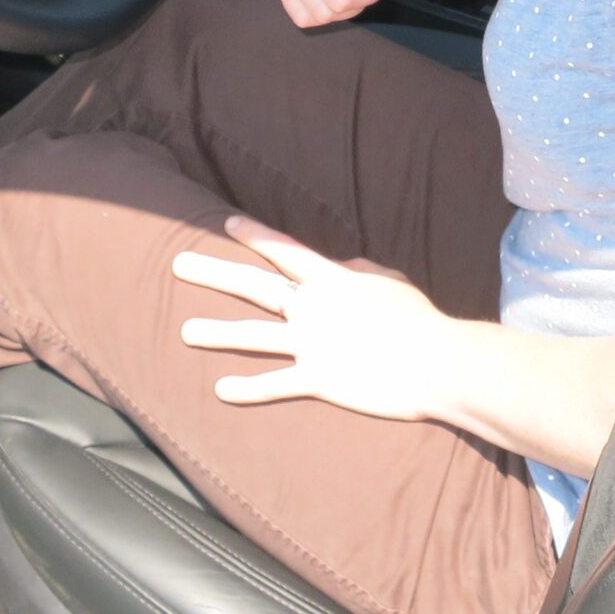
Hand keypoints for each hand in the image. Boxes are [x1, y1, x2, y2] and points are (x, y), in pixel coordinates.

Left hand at [173, 216, 450, 418]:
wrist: (436, 360)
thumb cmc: (420, 319)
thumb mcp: (389, 281)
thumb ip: (359, 270)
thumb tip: (340, 265)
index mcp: (332, 280)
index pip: (284, 251)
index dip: (255, 236)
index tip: (227, 224)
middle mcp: (313, 308)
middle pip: (253, 286)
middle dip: (213, 273)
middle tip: (178, 264)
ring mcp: (311, 343)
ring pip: (253, 335)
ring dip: (216, 333)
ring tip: (185, 330)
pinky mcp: (318, 379)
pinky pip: (274, 383)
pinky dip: (246, 388)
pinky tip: (220, 389)